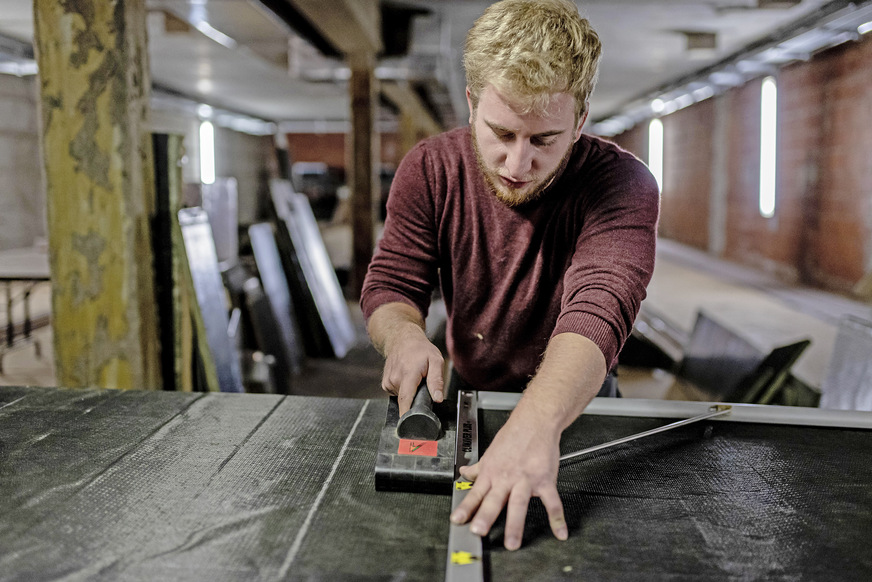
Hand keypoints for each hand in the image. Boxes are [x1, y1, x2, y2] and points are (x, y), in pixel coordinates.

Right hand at [381, 324, 443, 415]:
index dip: (406, 414)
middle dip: (416, 398)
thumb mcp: (436, 361)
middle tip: (423, 385)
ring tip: (415, 378)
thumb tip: (437, 398)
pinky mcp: (386, 384)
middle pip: (407, 400)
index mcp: (408, 374)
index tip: (408, 427)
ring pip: (402, 397)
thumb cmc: (421, 350)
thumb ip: (437, 381)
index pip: (405, 399)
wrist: (402, 339)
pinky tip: (407, 378)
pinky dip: (404, 390)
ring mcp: (388, 381)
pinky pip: (397, 393)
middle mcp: (395, 378)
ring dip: (411, 392)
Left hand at [449, 413, 567, 550]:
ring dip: (515, 524)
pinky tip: (560, 533)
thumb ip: (478, 467)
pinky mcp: (545, 480)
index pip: (475, 493)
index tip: (458, 521)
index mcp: (492, 473)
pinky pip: (551, 502)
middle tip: (478, 532)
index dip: (466, 507)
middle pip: (494, 500)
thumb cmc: (513, 436)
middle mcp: (506, 478)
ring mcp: (526, 480)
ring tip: (512, 543)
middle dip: (485, 516)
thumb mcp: (490, 453)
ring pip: (518, 504)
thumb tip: (464, 474)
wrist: (535, 422)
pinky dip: (557, 518)